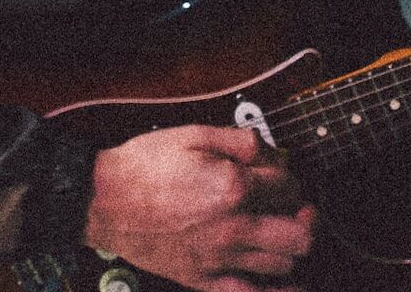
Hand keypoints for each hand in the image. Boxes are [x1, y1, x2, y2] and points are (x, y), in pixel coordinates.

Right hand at [84, 125, 315, 291]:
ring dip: (292, 247)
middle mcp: (232, 227)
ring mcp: (220, 258)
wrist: (103, 200)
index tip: (279, 175)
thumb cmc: (143, 167)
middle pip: (301, 233)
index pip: (290, 186)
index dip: (290, 177)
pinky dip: (277, 290)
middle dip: (307, 217)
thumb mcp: (193, 134)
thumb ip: (241, 141)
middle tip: (297, 208)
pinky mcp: (204, 279)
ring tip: (282, 233)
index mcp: (233, 187)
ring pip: (285, 264)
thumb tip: (272, 152)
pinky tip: (286, 284)